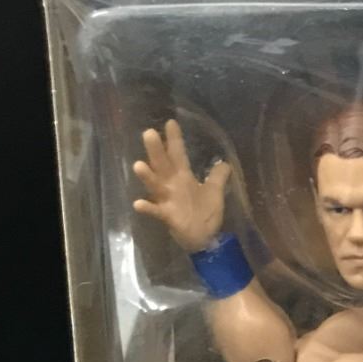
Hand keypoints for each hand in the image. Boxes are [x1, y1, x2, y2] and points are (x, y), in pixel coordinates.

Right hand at [133, 119, 230, 251]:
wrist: (205, 239)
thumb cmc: (206, 214)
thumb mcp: (215, 193)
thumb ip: (218, 177)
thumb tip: (225, 162)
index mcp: (183, 177)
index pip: (178, 154)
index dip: (175, 139)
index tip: (170, 122)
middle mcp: (173, 185)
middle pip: (163, 164)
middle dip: (156, 150)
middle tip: (149, 132)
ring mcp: (168, 200)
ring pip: (155, 185)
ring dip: (147, 176)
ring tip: (138, 164)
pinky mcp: (167, 216)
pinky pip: (156, 211)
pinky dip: (147, 207)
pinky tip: (138, 203)